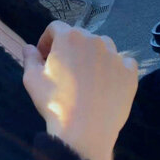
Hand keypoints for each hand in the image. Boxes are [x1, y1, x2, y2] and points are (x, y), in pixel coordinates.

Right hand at [22, 21, 138, 159]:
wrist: (84, 131)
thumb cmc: (54, 103)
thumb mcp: (32, 79)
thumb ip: (30, 58)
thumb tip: (29, 48)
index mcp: (69, 37)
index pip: (55, 28)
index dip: (47, 41)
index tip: (44, 56)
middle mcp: (95, 40)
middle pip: (80, 37)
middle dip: (70, 48)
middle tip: (64, 70)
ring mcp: (116, 55)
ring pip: (103, 47)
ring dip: (93, 56)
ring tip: (86, 77)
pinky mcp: (130, 73)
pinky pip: (123, 63)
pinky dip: (114, 69)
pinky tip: (106, 85)